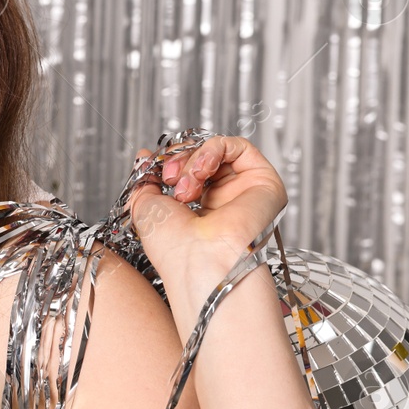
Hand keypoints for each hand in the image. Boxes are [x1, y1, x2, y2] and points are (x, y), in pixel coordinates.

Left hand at [127, 135, 287, 291]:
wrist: (199, 261)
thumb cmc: (174, 247)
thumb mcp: (145, 208)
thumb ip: (144, 181)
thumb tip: (144, 155)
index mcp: (198, 212)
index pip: (188, 170)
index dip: (170, 162)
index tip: (154, 170)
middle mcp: (224, 203)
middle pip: (203, 158)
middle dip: (180, 160)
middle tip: (170, 178)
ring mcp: (245, 193)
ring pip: (219, 152)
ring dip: (195, 159)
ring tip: (187, 184)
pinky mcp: (264, 183)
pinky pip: (239, 147)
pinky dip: (214, 150)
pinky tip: (202, 170)